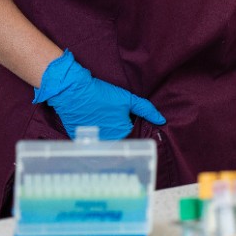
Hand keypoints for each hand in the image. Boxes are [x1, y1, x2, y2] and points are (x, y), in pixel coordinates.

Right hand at [33, 49, 164, 139]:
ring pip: (104, 140)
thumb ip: (146, 110)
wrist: (73, 92)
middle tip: (109, 115)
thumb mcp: (127, 99)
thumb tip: (162, 120)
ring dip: (104, 133)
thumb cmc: (101, 94)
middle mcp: (107, 142)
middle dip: (116, 130)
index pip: (131, 135)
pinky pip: (89, 140)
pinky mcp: (78, 140)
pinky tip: (90, 120)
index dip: (128, 125)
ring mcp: (92, 142)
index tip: (121, 116)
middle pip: (117, 139)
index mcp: (121, 134)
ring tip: (99, 117)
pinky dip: (91, 132)